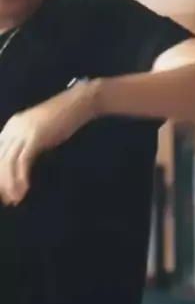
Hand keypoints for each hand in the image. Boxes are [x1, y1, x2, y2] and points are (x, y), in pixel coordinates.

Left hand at [0, 80, 97, 205]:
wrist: (77, 104)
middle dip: (2, 182)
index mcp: (10, 126)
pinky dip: (21, 178)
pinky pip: (22, 162)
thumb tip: (19, 166)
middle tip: (8, 200)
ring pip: (8, 163)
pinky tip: (24, 190)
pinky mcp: (34, 137)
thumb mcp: (38, 132)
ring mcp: (22, 132)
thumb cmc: (61, 118)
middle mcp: (12, 128)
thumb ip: (26, 145)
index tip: (3, 191)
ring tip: (15, 199)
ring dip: (10, 184)